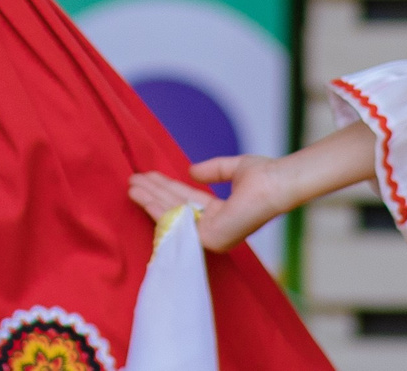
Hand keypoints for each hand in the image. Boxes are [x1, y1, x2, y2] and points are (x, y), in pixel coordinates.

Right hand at [128, 122, 376, 251]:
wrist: (275, 183)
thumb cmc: (264, 176)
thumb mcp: (233, 169)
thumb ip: (213, 170)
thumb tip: (191, 171)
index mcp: (221, 214)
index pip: (186, 201)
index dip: (165, 188)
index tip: (146, 176)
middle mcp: (214, 228)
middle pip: (175, 208)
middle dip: (152, 193)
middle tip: (132, 180)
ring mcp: (211, 236)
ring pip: (171, 215)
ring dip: (149, 198)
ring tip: (131, 183)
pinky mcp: (208, 238)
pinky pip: (175, 222)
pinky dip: (156, 206)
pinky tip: (142, 193)